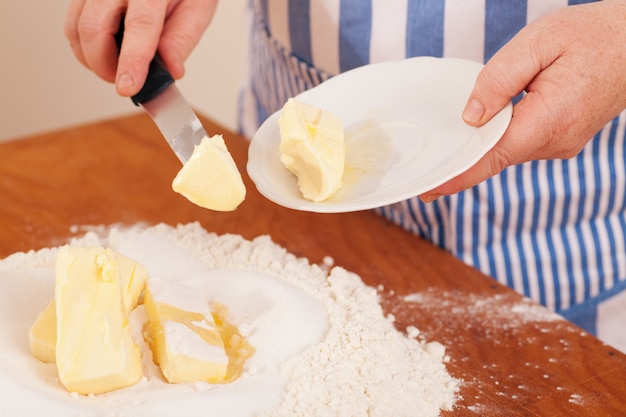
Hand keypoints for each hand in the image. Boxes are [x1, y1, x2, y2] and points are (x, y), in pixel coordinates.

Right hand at [65, 0, 217, 96]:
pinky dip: (85, 47)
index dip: (132, 60)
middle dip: (105, 66)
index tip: (128, 87)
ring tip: (118, 67)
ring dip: (93, 59)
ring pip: (76, 28)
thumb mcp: (198, 7)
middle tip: (127, 81)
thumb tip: (170, 70)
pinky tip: (106, 52)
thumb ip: (182, 38)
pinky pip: (72, 23)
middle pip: (95, 28)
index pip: (140, 25)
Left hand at [420, 0, 625, 201]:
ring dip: (485, 140)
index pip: (492, 157)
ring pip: (508, 149)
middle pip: (496, 155)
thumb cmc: (591, 35)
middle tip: (430, 162)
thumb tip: (470, 118)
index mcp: (550, 119)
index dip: (458, 175)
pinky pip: (521, 142)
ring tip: (463, 129)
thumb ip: (498, 80)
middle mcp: (556, 142)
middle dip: (463, 156)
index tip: (429, 190)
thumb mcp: (538, 43)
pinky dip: (502, 135)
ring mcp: (562, 144)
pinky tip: (491, 122)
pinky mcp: (562, 139)